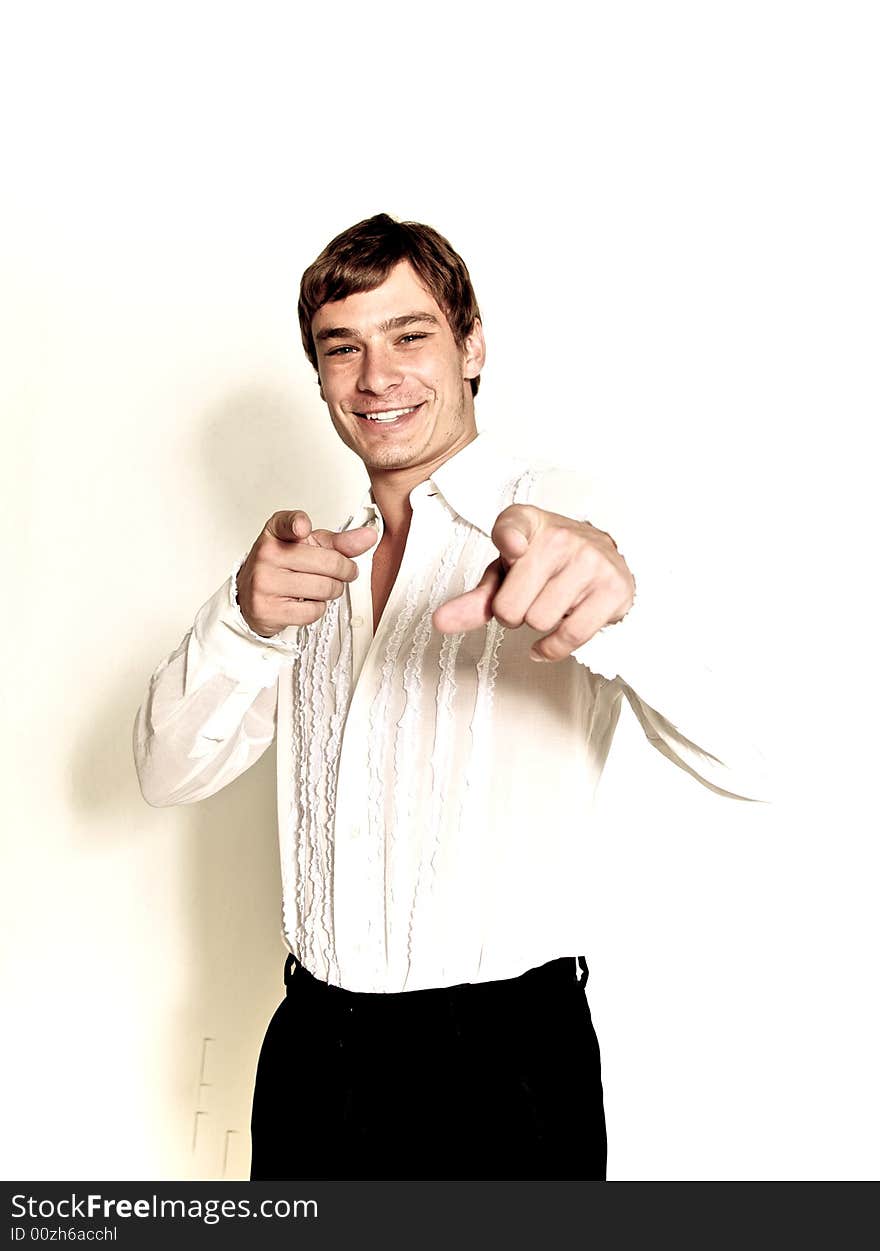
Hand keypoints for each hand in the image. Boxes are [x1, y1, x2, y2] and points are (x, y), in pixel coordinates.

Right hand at [236, 510, 376, 636]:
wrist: (250, 596)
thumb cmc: (283, 568)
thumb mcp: (309, 548)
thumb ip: (339, 542)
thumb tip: (369, 537)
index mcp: (276, 533)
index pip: (286, 522)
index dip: (298, 524)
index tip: (303, 528)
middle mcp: (266, 554)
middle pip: (328, 563)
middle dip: (345, 571)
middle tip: (343, 573)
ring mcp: (264, 582)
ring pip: (324, 588)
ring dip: (332, 591)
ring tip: (321, 587)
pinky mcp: (268, 609)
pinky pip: (313, 611)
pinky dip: (317, 609)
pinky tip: (306, 602)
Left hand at [432, 504, 634, 661]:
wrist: (600, 555)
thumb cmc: (543, 565)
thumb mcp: (506, 574)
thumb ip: (475, 599)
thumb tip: (440, 623)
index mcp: (527, 522)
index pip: (512, 527)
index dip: (511, 540)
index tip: (514, 548)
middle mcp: (561, 536)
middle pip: (512, 605)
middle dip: (513, 614)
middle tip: (528, 599)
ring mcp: (590, 561)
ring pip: (540, 621)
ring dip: (538, 626)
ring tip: (550, 606)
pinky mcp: (612, 588)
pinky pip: (571, 635)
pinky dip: (554, 648)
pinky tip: (549, 641)